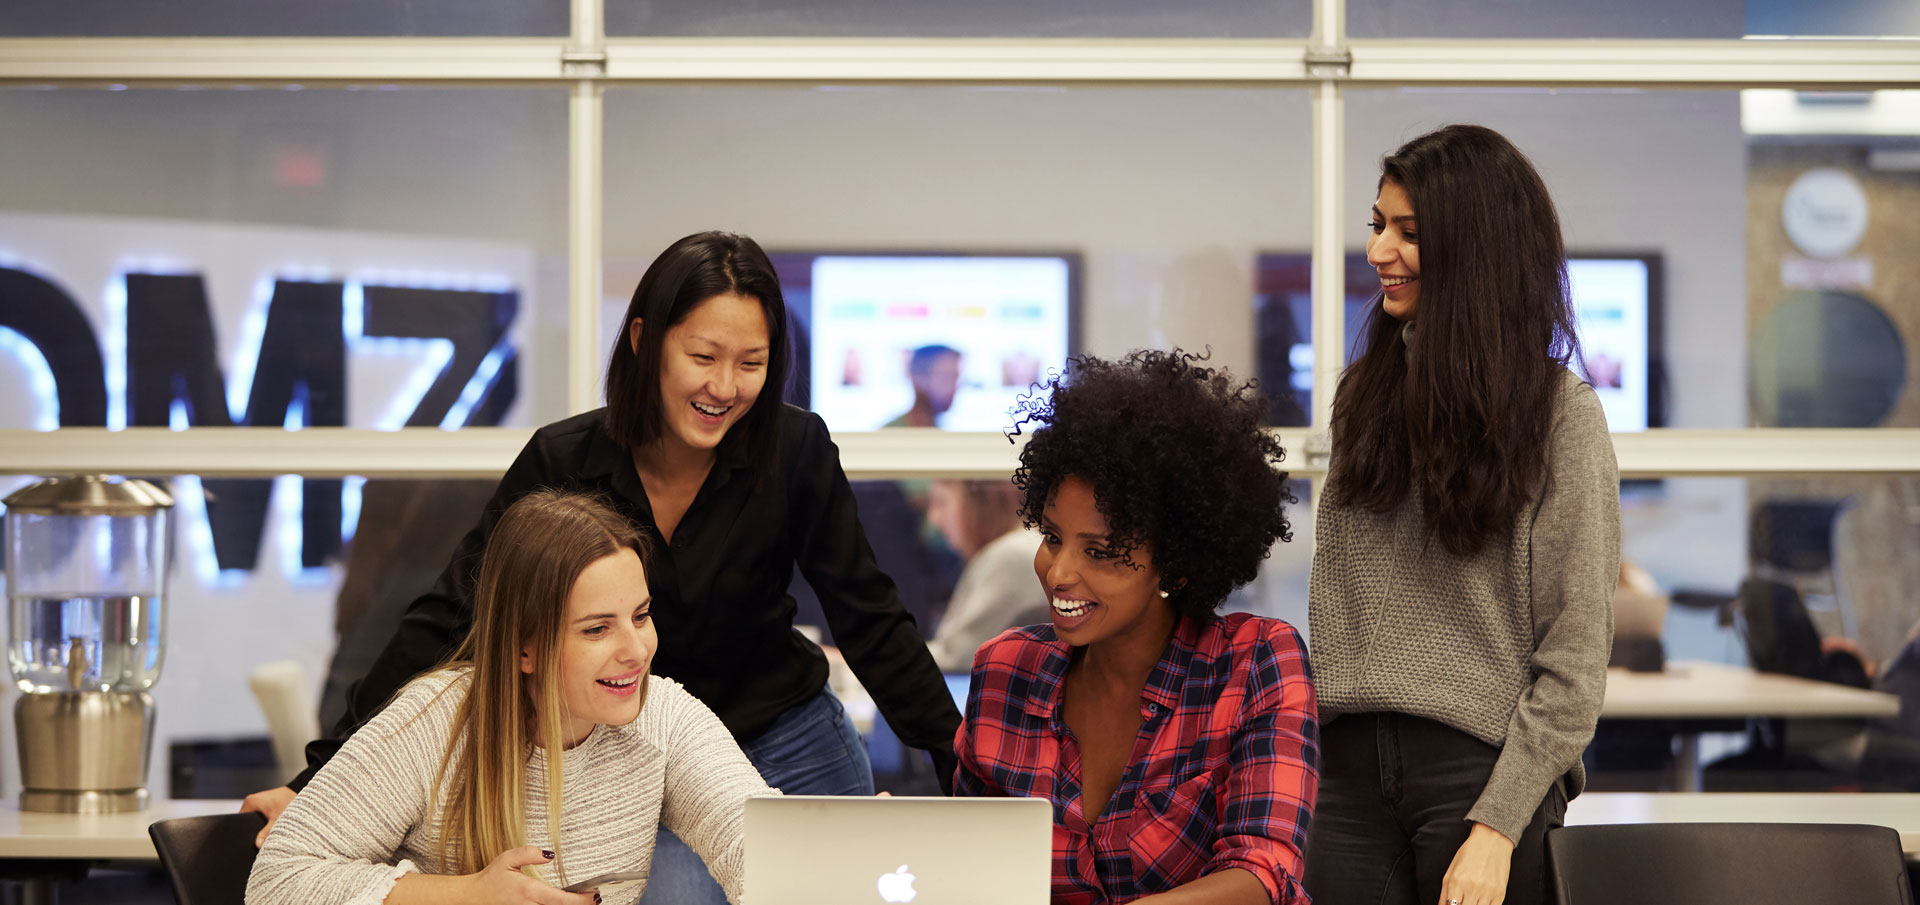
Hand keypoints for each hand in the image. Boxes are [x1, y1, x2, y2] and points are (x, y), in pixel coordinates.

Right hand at [239, 786, 296, 846]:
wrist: (303, 793)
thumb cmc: (290, 800)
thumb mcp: (277, 820)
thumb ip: (266, 833)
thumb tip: (258, 844)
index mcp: (250, 802)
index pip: (240, 821)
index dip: (246, 831)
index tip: (252, 838)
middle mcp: (253, 801)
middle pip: (248, 821)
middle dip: (255, 829)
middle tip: (263, 835)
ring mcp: (259, 801)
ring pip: (256, 819)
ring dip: (263, 825)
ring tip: (271, 827)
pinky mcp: (267, 803)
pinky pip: (263, 815)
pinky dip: (267, 820)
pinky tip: (274, 823)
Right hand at [465, 846, 599, 904]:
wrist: (473, 897)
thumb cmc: (491, 878)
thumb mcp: (507, 859)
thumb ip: (529, 853)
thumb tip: (550, 854)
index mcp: (529, 891)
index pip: (562, 900)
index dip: (582, 900)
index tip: (594, 893)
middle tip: (594, 897)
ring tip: (584, 900)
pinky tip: (566, 903)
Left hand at [1439, 822, 1514, 904]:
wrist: (1491, 842)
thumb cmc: (1469, 854)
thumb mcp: (1451, 870)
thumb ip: (1444, 893)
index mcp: (1456, 882)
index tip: (1453, 904)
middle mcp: (1471, 888)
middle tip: (1463, 900)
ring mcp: (1487, 892)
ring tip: (1471, 899)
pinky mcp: (1500, 894)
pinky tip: (1481, 902)